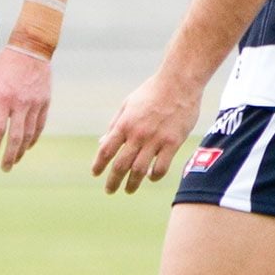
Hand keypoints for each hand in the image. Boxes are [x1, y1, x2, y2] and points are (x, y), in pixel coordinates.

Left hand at [0, 47, 51, 171]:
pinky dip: (34, 138)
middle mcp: (21, 103)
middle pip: (16, 137)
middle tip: (5, 168)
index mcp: (4, 98)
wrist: (32, 49)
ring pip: (30, 133)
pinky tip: (27, 146)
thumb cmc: (6, 63)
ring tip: (15, 160)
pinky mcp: (45, 102)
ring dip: (22, 150)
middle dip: (10, 155)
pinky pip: (40, 125)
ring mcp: (36, 104)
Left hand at [93, 73, 205, 194]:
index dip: (99, 165)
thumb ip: (115, 125)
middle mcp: (138, 135)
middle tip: (110, 191)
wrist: (179, 83)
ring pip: (140, 170)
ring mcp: (156, 140)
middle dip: (113, 181)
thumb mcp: (127, 105)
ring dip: (132, 183)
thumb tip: (102, 143)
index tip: (95, 174)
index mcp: (124, 125)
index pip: (106, 151)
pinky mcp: (173, 143)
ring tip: (129, 190)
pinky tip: (151, 178)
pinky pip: (162, 167)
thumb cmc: (151, 92)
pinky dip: (154, 176)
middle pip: (121, 165)